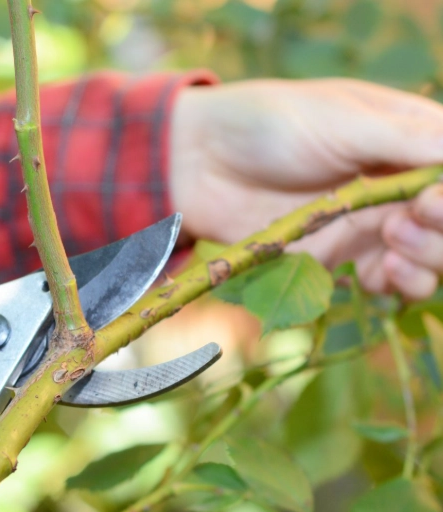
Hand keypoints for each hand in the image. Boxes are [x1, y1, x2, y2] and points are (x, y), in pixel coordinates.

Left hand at [170, 78, 442, 299]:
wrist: (199, 164)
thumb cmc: (268, 125)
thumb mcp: (343, 120)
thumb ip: (405, 140)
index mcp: (409, 137)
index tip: (431, 201)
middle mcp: (399, 182)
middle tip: (407, 220)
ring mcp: (372, 222)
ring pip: (431, 257)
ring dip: (428, 260)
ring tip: (392, 242)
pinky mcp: (340, 257)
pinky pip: (389, 281)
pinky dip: (399, 283)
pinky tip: (382, 273)